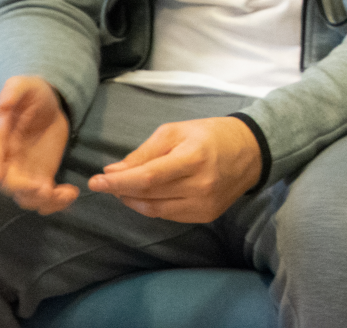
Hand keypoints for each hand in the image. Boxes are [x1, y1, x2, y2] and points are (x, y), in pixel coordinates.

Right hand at [0, 76, 78, 213]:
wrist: (49, 104)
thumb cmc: (32, 93)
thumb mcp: (24, 85)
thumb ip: (12, 91)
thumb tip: (1, 106)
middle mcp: (6, 160)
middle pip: (7, 183)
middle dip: (22, 188)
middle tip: (42, 188)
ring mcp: (23, 172)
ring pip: (25, 197)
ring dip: (41, 201)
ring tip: (62, 193)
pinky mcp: (41, 177)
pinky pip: (44, 197)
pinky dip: (56, 202)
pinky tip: (71, 193)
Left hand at [87, 116, 261, 223]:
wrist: (251, 150)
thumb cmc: (210, 134)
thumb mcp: (176, 131)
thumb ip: (144, 152)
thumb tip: (113, 172)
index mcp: (193, 158)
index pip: (148, 177)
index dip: (118, 183)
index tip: (95, 182)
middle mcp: (200, 185)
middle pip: (149, 195)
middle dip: (121, 190)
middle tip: (108, 181)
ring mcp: (204, 204)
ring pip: (155, 210)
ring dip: (133, 200)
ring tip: (125, 188)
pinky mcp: (207, 215)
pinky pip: (169, 215)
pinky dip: (151, 206)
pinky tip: (148, 194)